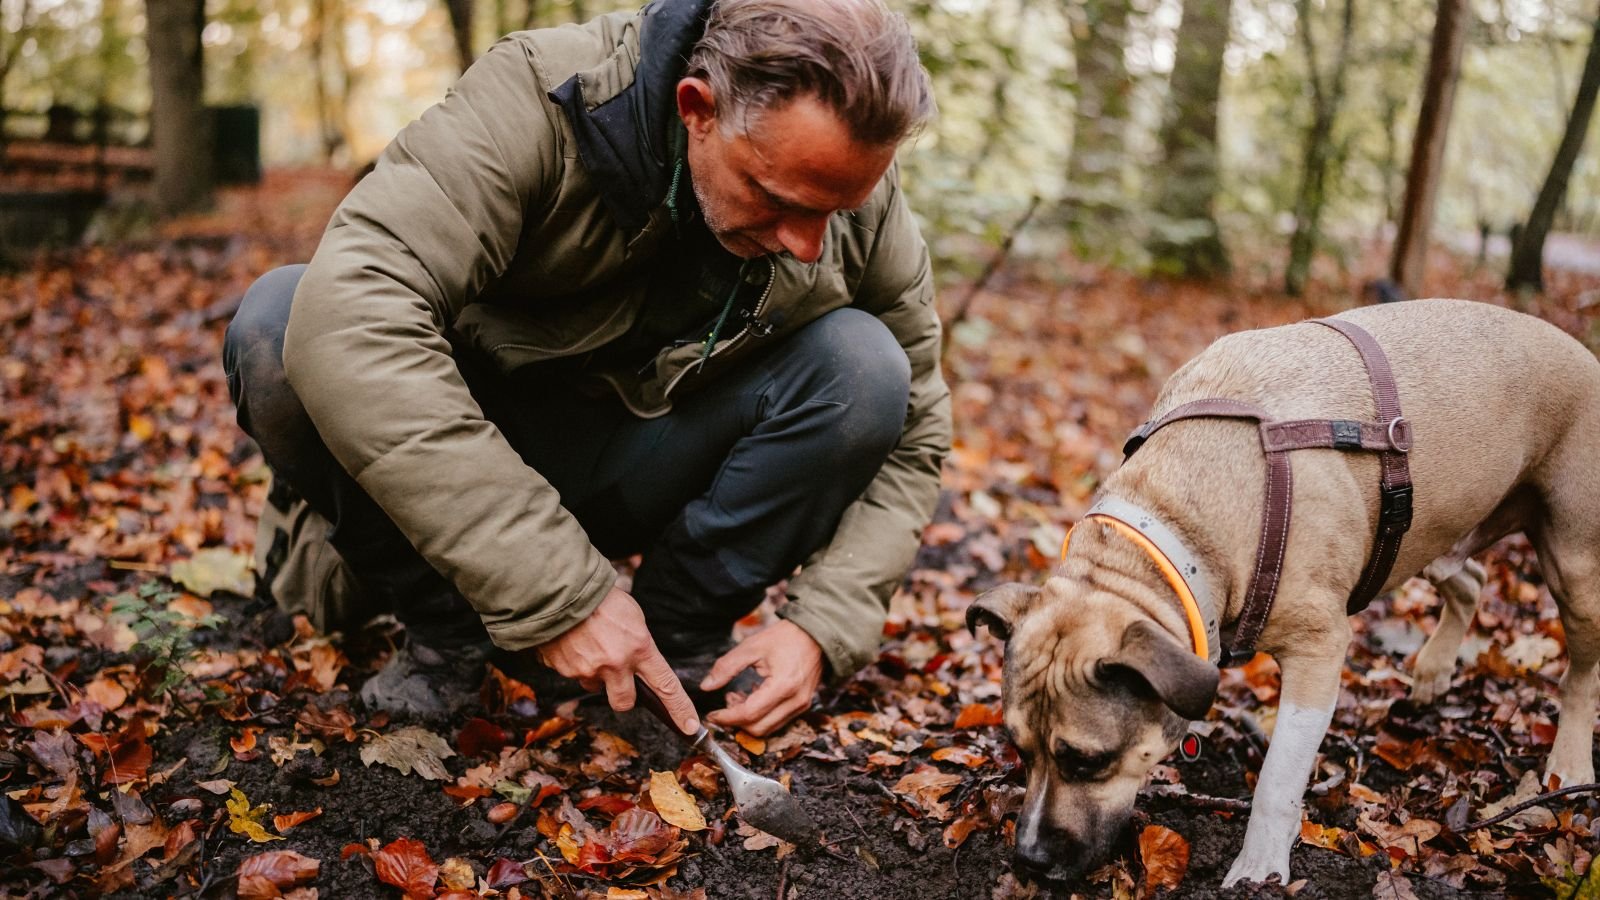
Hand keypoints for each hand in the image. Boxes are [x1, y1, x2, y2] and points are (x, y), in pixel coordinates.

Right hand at [536, 585, 699, 733]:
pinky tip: (575, 643)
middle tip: (617, 675)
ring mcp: (589, 669)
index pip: (666, 687)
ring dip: (596, 674)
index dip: (679, 709)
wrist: (563, 591)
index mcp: (640, 648)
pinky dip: (575, 662)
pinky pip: (574, 674)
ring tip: (590, 646)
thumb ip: (640, 645)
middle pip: (625, 702)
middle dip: (623, 695)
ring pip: (595, 686)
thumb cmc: (603, 600)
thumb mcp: (634, 618)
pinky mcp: (565, 670)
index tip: (690, 726)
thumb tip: (639, 663)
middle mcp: (616, 664)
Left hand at [702, 619, 822, 736]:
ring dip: (748, 720)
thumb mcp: (752, 646)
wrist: (817, 634)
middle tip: (725, 703)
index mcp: (783, 686)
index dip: (726, 717)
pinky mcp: (803, 706)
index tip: (712, 714)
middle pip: (758, 728)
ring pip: (768, 728)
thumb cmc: (786, 637)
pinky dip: (761, 716)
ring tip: (738, 697)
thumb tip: (707, 686)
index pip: (749, 714)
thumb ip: (727, 666)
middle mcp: (795, 701)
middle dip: (736, 721)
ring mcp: (801, 706)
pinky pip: (777, 721)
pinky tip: (753, 696)